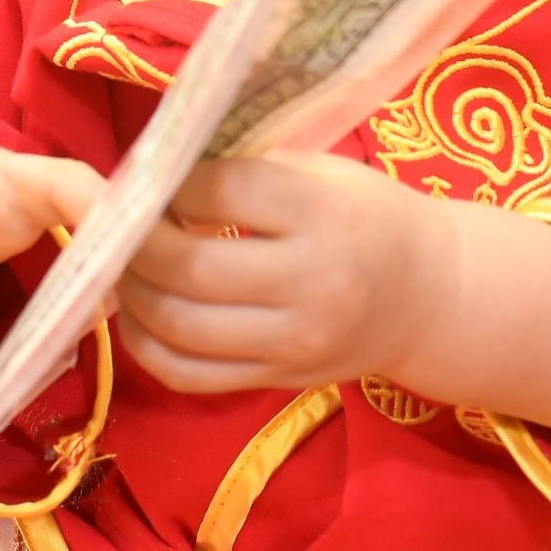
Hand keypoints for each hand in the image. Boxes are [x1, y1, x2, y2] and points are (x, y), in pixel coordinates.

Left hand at [114, 149, 455, 395]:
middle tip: (121, 221)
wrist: (429, 296)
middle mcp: (314, 284)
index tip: (159, 176)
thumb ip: (247, 169)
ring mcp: (295, 343)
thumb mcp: (323, 172)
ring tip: (126, 263)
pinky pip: (188, 375)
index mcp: (326, 215)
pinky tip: (140, 313)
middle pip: (190, 268)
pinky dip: (145, 346)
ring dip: (132, 292)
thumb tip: (151, 167)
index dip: (173, 182)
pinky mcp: (278, 383)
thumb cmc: (368, 216)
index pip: (222, 192)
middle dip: (136, 242)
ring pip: (179, 328)